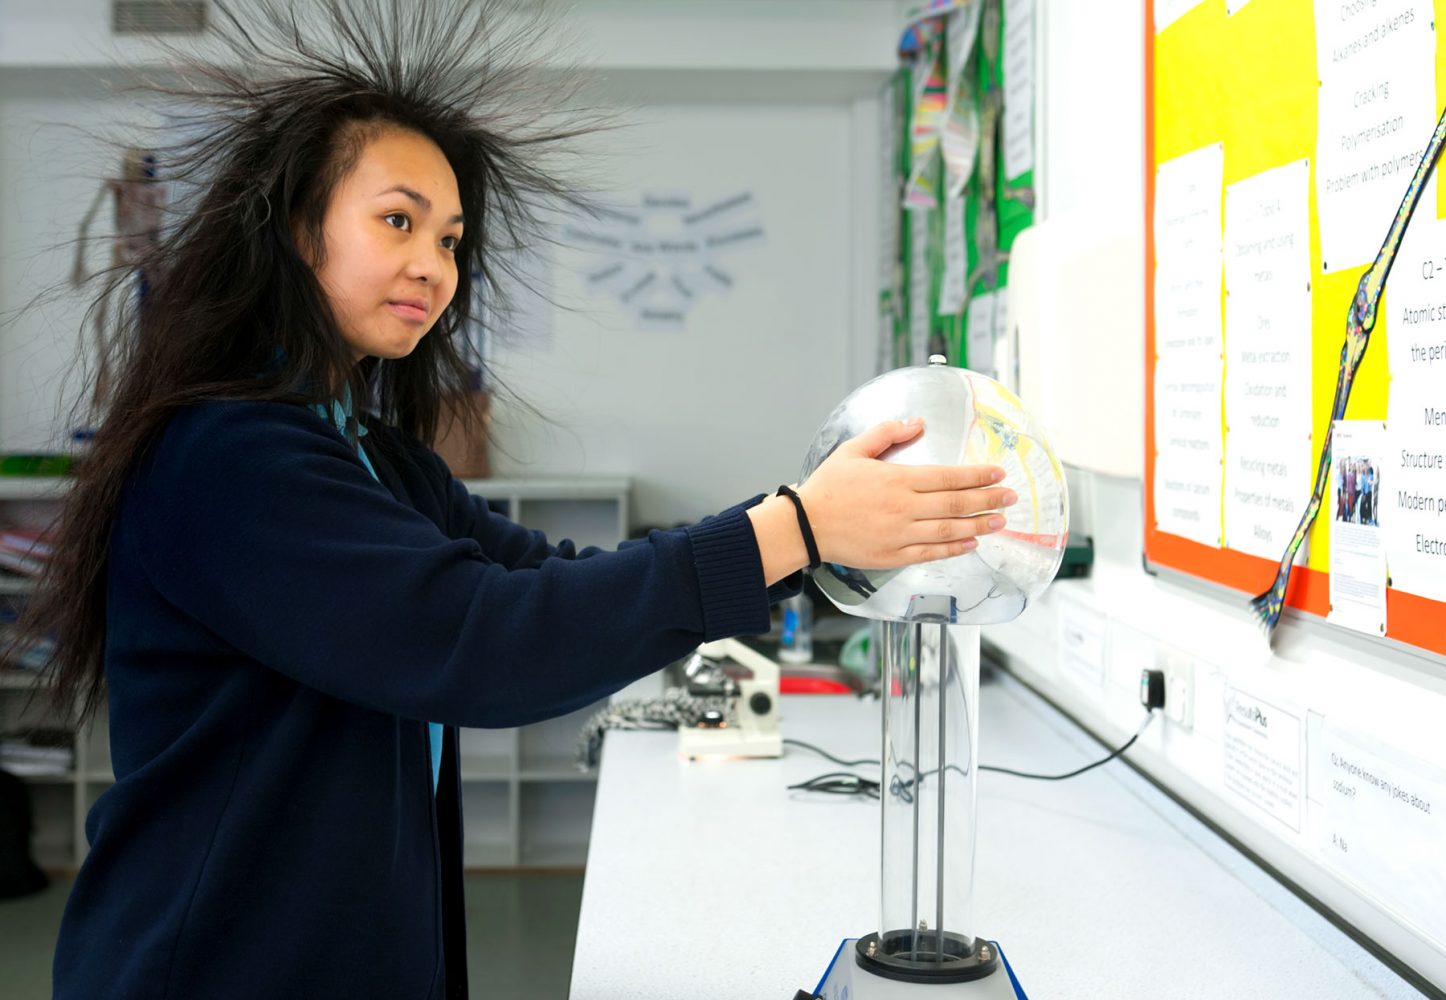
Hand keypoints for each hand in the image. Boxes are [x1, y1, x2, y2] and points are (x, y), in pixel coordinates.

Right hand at [796, 418, 1014, 569]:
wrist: (806, 524)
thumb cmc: (829, 487)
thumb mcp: (854, 450)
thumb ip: (887, 433)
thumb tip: (916, 422)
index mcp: (897, 480)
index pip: (948, 477)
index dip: (977, 476)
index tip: (998, 473)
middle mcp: (903, 508)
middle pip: (956, 503)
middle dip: (988, 499)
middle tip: (1010, 497)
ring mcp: (900, 535)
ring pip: (949, 530)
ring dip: (978, 525)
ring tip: (999, 521)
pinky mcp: (893, 556)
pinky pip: (931, 553)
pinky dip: (954, 549)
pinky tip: (971, 543)